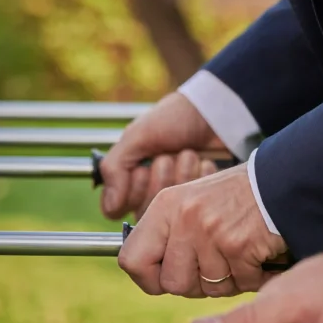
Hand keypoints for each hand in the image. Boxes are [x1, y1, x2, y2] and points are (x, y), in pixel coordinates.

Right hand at [99, 92, 225, 219]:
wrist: (212, 111)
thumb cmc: (172, 118)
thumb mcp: (138, 135)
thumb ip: (115, 167)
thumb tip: (110, 206)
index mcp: (126, 178)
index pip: (116, 210)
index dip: (131, 192)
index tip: (142, 169)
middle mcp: (148, 191)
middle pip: (146, 211)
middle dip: (160, 178)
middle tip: (166, 155)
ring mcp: (174, 196)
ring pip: (172, 208)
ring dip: (182, 174)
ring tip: (187, 153)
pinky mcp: (198, 197)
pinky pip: (198, 202)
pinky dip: (201, 177)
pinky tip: (202, 162)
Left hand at [117, 164, 286, 296]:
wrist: (279, 181)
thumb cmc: (234, 198)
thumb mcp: (188, 204)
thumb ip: (166, 237)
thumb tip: (149, 276)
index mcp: (164, 207)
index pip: (131, 260)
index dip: (148, 279)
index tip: (164, 277)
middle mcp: (183, 218)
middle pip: (172, 283)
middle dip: (195, 284)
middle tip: (214, 266)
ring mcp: (210, 232)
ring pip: (208, 289)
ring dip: (227, 281)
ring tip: (237, 255)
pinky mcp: (238, 245)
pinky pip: (239, 284)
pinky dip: (252, 278)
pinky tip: (256, 258)